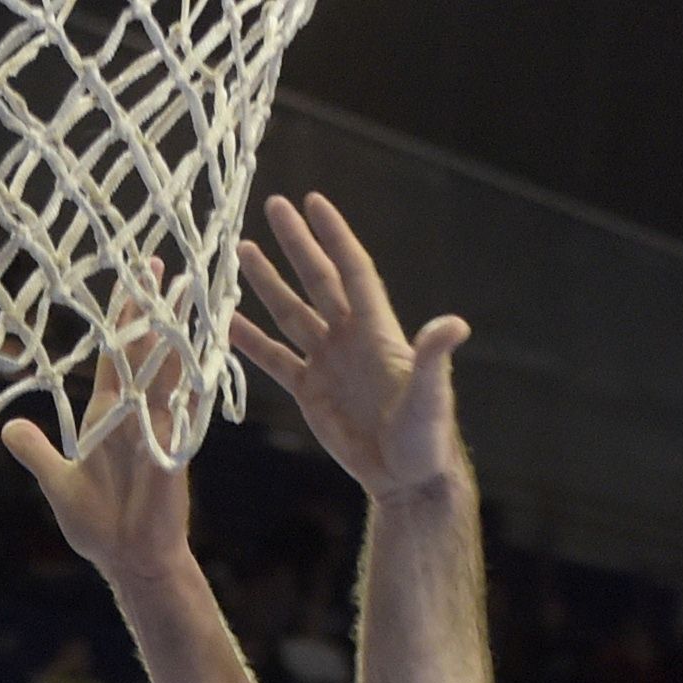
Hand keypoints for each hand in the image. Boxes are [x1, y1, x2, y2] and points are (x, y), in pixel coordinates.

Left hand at [4, 304, 192, 585]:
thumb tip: (9, 428)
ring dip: (175, 330)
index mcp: (108, 414)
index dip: (121, 318)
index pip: (115, 355)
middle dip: (152, 307)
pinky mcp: (172, 448)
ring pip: (167, 368)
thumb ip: (36, 452)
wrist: (130, 561)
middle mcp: (135, 413)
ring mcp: (157, 428)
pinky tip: (202, 348)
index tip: (130, 280)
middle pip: (144, 349)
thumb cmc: (98, 526)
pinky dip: (192, 377)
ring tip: (186, 289)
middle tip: (162, 262)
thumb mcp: (57, 484)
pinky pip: (184, 407)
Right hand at [233, 194, 468, 501]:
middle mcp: (348, 338)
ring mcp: (327, 363)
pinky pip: (276, 360)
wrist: (404, 479)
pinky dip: (252, 342)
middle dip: (297, 244)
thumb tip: (454, 325)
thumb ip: (433, 357)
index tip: (314, 202)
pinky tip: (228, 321)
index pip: (352, 270)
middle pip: (318, 280)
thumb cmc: (425, 437)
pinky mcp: (310, 392)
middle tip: (274, 205)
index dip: (334, 237)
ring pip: (291, 313)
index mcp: (375, 330)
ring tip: (243, 252)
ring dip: (268, 283)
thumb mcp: (432, 395)